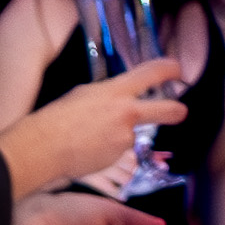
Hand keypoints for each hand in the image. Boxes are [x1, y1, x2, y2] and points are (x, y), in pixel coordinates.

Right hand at [0, 57, 196, 196]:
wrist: (45, 146)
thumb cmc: (58, 117)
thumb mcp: (85, 94)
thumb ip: (108, 95)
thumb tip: (119, 99)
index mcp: (116, 89)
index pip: (152, 72)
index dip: (170, 69)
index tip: (177, 70)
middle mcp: (126, 111)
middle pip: (167, 109)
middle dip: (177, 111)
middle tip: (180, 112)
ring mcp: (125, 135)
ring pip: (132, 134)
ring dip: (119, 136)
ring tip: (92, 138)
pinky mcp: (119, 155)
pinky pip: (119, 150)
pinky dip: (108, 150)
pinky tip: (89, 149)